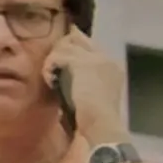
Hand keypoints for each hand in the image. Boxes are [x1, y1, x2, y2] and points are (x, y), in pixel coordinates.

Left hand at [39, 28, 125, 143]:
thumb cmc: (96, 120)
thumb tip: (62, 75)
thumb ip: (83, 82)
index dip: (72, 47)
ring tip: (50, 77)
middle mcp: (106, 58)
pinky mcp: (82, 63)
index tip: (58, 59)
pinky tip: (50, 81)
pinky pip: (58, 57)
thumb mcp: (92, 96)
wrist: (102, 123)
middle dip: (60, 49)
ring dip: (53, 60)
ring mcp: (95, 58)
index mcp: (113, 67)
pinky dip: (50, 67)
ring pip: (65, 45)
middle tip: (50, 65)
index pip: (90, 46)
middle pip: (78, 38)